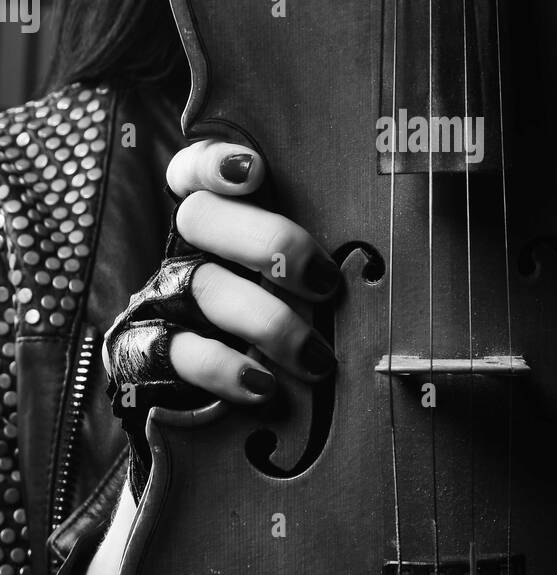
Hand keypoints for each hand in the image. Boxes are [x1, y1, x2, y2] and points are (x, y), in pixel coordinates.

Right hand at [103, 139, 338, 407]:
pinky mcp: (147, 356)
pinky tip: (263, 385)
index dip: (214, 161)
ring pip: (202, 287)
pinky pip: (177, 352)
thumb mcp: (313, 273)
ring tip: (318, 358)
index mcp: (223, 218)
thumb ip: (331, 246)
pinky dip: (222, 367)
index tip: (254, 170)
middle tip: (325, 281)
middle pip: (202, 217)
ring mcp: (165, 301)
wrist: (230, 412)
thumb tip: (391, 239)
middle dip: (268, 242)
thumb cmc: (297, 320)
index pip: (194, 170)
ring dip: (267, 321)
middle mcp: (187, 251)